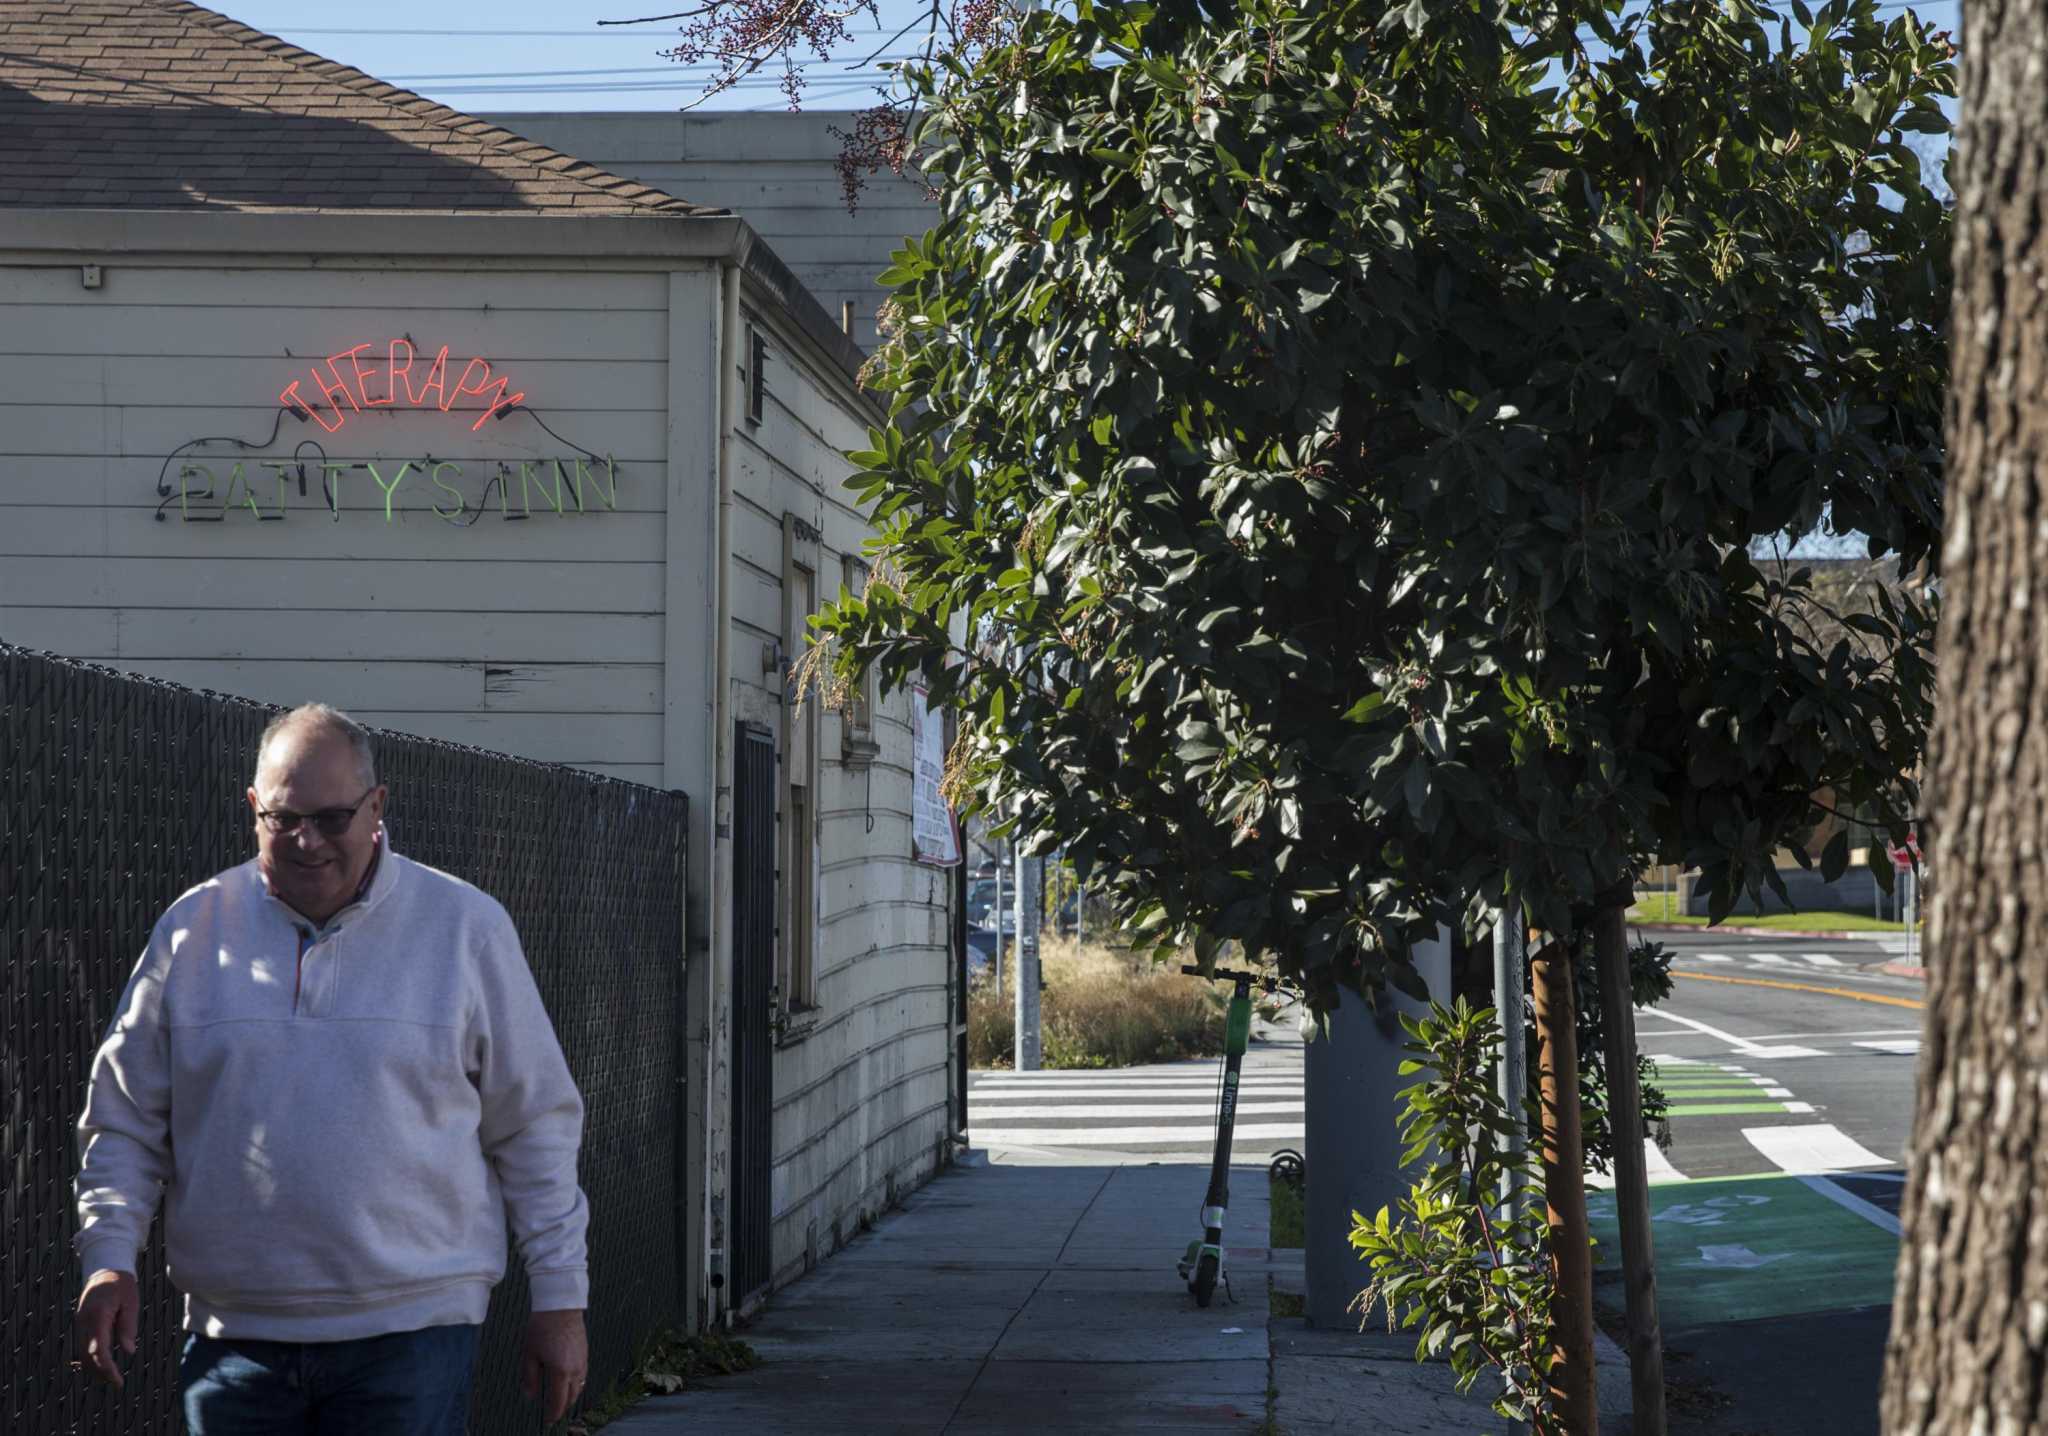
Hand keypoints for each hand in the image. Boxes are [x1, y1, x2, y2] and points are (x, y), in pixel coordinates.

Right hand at [74, 1269, 139, 1388]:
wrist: (104, 1269)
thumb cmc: (122, 1285)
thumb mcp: (131, 1303)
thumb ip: (128, 1327)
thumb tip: (128, 1352)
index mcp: (98, 1316)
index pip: (97, 1350)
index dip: (106, 1368)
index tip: (117, 1380)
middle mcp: (84, 1322)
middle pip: (87, 1356)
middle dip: (100, 1372)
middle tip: (117, 1383)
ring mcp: (79, 1324)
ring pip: (82, 1354)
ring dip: (94, 1368)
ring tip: (111, 1378)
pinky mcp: (81, 1325)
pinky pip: (83, 1346)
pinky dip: (90, 1359)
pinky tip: (101, 1366)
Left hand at [520, 1308, 587, 1422]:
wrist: (560, 1306)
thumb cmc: (542, 1328)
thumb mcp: (529, 1355)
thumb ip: (529, 1378)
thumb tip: (530, 1396)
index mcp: (560, 1372)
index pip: (558, 1402)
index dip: (552, 1414)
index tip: (547, 1421)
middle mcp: (575, 1369)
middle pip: (572, 1397)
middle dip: (562, 1408)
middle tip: (553, 1413)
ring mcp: (582, 1361)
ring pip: (579, 1386)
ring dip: (570, 1396)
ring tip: (560, 1399)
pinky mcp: (585, 1353)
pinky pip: (582, 1375)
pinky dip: (575, 1384)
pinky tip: (568, 1380)